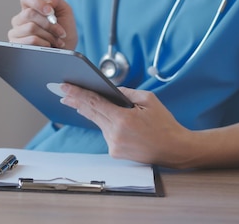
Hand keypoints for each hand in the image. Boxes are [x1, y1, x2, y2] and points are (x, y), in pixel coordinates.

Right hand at [8, 0, 77, 49]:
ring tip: (56, 41)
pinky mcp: (17, 45)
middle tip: (60, 31)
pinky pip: (31, 40)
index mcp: (30, 8)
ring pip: (31, 28)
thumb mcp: (65, 11)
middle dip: (49, 23)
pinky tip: (48, 47)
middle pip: (29, 14)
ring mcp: (16, 32)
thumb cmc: (65, 32)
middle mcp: (20, 19)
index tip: (50, 11)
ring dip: (49, 35)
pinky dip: (45, 44)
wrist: (66, 52)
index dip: (38, 3)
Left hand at [59, 84, 188, 164]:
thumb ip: (127, 93)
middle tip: (64, 92)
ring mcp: (114, 145)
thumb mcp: (149, 100)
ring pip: (99, 123)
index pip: (95, 103)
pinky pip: (106, 133)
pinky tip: (113, 120)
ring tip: (84, 101)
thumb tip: (110, 90)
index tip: (66, 87)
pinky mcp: (115, 153)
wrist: (174, 149)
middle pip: (91, 113)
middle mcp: (115, 134)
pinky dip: (107, 124)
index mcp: (123, 119)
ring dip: (94, 112)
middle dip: (76, 101)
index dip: (78, 94)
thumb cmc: (164, 124)